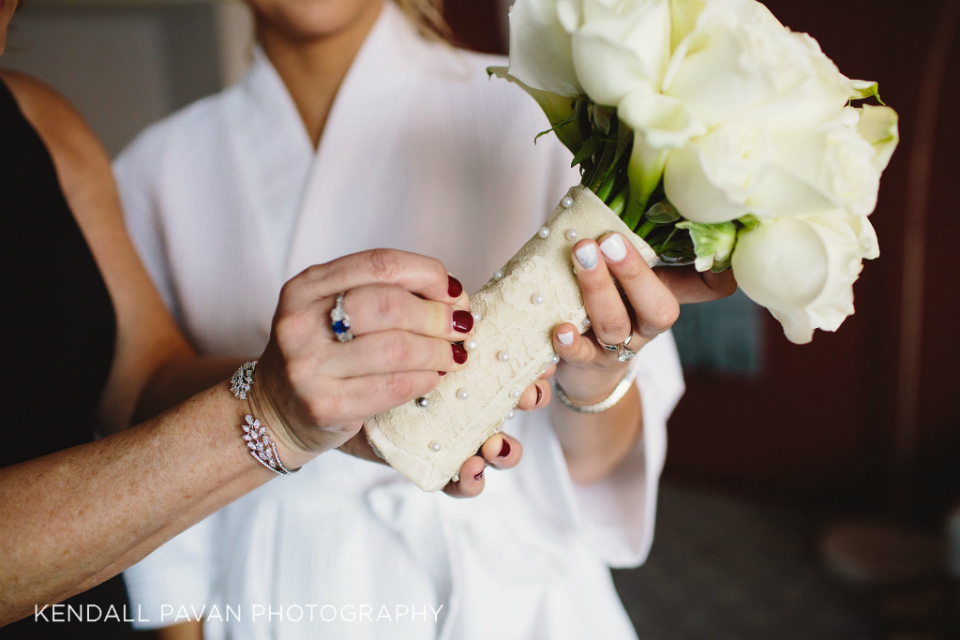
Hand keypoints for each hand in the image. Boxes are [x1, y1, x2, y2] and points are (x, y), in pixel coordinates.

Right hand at [249, 248, 524, 495]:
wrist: (274, 413)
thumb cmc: (320, 355)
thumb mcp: (333, 311)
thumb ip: (383, 294)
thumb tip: (455, 297)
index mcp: (306, 287)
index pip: (379, 263)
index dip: (427, 274)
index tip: (454, 291)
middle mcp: (300, 322)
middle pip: (388, 305)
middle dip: (436, 315)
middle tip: (460, 327)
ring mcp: (309, 367)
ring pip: (396, 349)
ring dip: (437, 351)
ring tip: (453, 355)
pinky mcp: (325, 406)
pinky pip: (393, 387)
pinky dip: (424, 379)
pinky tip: (432, 377)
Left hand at [553, 233, 736, 402]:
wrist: (585, 371)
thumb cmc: (602, 306)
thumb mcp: (622, 275)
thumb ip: (626, 239)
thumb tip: (623, 181)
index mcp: (661, 296)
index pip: (705, 287)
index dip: (718, 275)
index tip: (719, 249)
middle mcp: (646, 324)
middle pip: (657, 307)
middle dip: (633, 272)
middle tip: (608, 239)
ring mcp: (618, 347)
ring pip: (616, 324)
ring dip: (597, 289)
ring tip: (580, 256)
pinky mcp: (586, 365)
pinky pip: (581, 357)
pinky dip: (570, 344)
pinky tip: (561, 329)